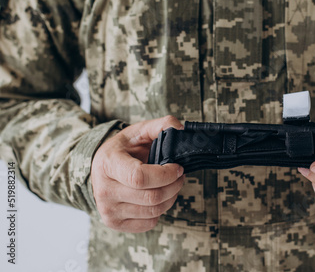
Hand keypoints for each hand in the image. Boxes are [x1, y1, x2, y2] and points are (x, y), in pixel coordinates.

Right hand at [91, 116, 184, 232]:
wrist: (101, 168)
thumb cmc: (123, 149)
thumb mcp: (138, 131)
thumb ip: (161, 125)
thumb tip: (180, 129)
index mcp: (108, 164)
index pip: (139, 178)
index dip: (165, 175)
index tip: (177, 167)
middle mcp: (104, 190)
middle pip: (152, 197)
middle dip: (174, 185)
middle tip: (179, 175)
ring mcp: (108, 210)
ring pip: (153, 211)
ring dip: (171, 197)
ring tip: (171, 184)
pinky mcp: (114, 223)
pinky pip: (149, 223)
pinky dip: (160, 210)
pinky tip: (158, 196)